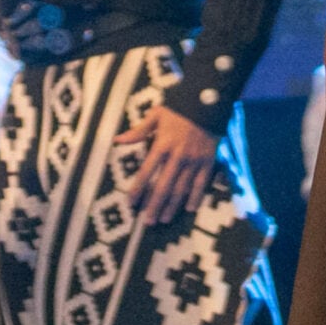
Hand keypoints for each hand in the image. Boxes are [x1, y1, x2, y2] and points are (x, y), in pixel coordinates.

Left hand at [114, 103, 218, 224]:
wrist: (206, 104)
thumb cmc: (177, 109)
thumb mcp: (155, 115)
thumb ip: (138, 131)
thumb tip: (117, 140)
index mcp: (162, 145)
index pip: (147, 171)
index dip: (138, 188)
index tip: (131, 202)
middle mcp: (178, 156)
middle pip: (164, 186)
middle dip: (154, 205)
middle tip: (148, 221)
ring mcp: (194, 161)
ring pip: (182, 189)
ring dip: (172, 206)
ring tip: (164, 219)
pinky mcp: (208, 162)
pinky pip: (202, 184)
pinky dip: (196, 197)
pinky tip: (189, 209)